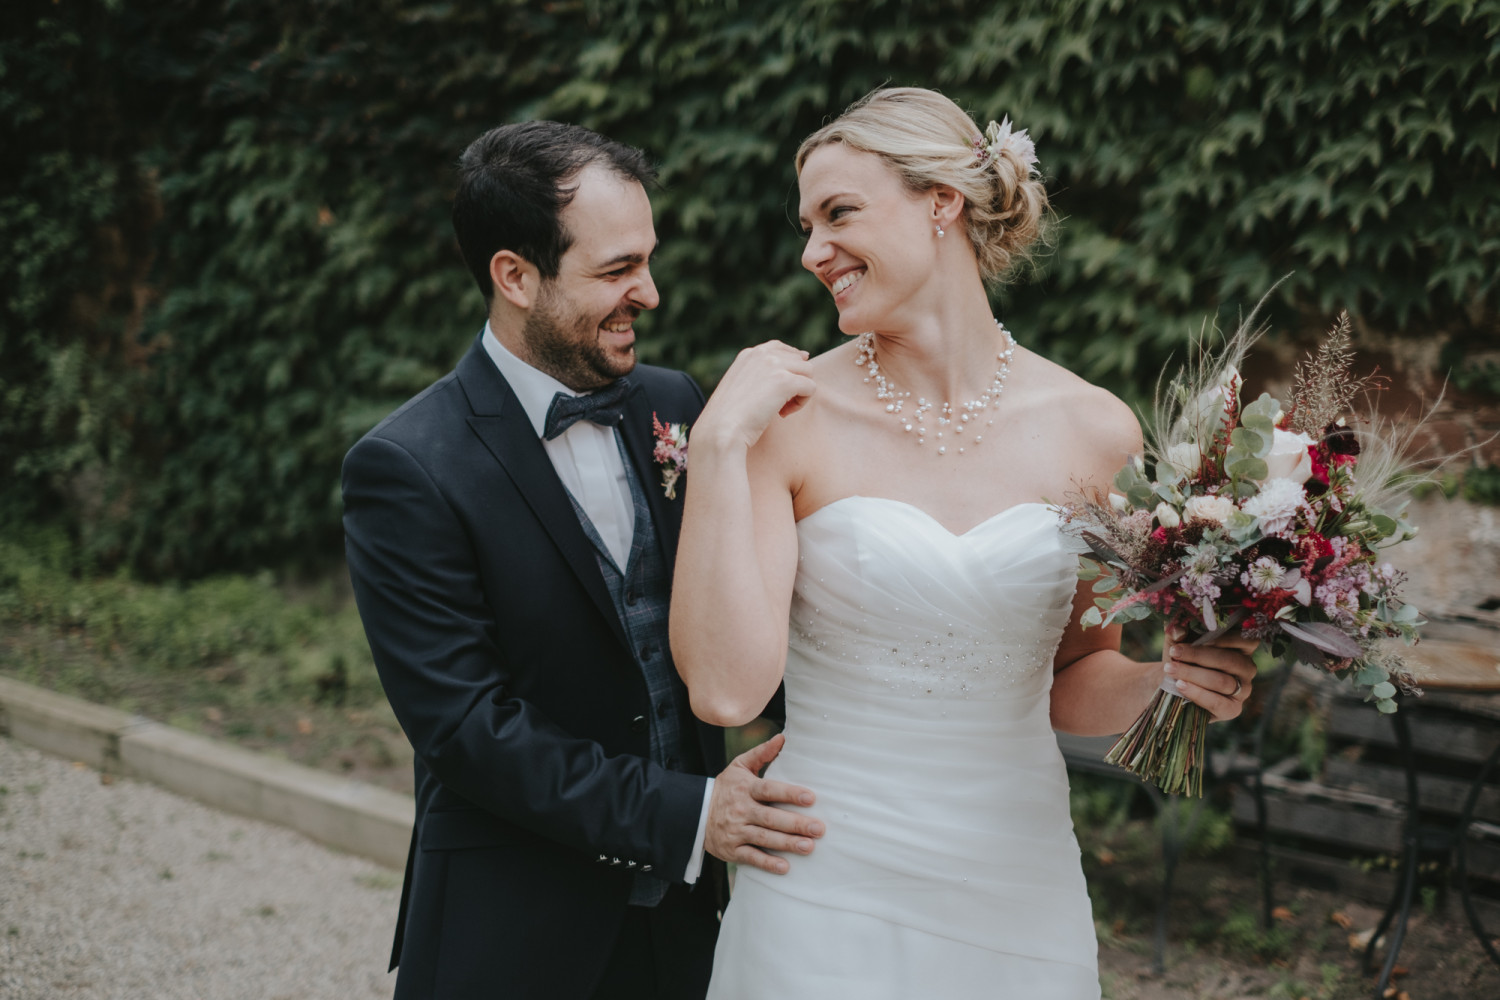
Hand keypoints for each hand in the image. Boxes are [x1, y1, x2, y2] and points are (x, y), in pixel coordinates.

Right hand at [697, 341, 816, 451]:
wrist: (721, 431)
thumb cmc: (730, 417)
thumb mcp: (741, 386)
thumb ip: (761, 373)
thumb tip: (802, 358)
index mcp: (749, 354)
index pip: (779, 348)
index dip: (788, 367)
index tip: (783, 387)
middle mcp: (762, 354)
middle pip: (798, 361)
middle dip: (794, 382)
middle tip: (778, 404)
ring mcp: (774, 366)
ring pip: (808, 372)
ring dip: (800, 392)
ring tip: (782, 409)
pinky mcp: (785, 381)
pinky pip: (811, 387)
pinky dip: (801, 403)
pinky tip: (783, 414)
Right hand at [704, 733, 823, 874]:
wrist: (694, 812)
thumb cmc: (726, 788)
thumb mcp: (739, 766)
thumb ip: (762, 753)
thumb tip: (783, 738)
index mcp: (745, 788)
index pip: (769, 790)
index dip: (789, 794)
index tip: (810, 798)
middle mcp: (741, 810)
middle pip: (770, 817)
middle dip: (795, 824)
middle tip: (818, 828)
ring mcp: (736, 831)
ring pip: (764, 838)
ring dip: (787, 843)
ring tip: (809, 847)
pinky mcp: (731, 849)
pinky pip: (751, 857)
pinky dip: (767, 863)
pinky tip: (784, 867)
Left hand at [1161, 626, 1258, 722]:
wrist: (1170, 685)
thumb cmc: (1181, 658)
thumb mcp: (1178, 641)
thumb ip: (1177, 632)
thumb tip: (1178, 630)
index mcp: (1242, 648)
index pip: (1247, 639)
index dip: (1224, 638)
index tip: (1196, 636)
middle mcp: (1247, 669)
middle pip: (1230, 660)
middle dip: (1198, 656)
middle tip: (1174, 652)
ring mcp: (1243, 690)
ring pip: (1222, 681)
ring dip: (1193, 674)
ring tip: (1170, 669)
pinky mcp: (1232, 710)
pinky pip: (1217, 702)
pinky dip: (1197, 693)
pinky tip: (1180, 685)